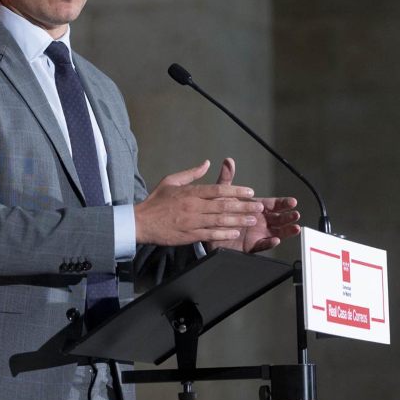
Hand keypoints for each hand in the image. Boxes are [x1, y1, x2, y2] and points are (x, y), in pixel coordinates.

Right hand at [134, 160, 266, 245]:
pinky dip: (224, 234)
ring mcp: (192, 222)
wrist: (141, 222)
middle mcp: (193, 206)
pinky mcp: (189, 235)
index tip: (250, 192)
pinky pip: (210, 234)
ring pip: (220, 220)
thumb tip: (207, 163)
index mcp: (190, 192)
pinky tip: (236, 233)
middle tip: (259, 207)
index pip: (218, 190)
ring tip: (252, 220)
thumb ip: (191, 173)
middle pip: (223, 205)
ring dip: (239, 220)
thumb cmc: (156, 201)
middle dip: (244, 206)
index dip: (236, 191)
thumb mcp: (171, 181)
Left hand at [206, 157, 301, 252]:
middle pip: (278, 218)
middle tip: (296, 214)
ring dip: (286, 230)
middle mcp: (260, 220)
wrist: (208, 229)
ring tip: (296, 228)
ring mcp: (257, 233)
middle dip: (288, 216)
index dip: (284, 203)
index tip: (293, 201)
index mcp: (257, 207)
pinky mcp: (251, 245)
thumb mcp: (223, 194)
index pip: (274, 204)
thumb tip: (228, 161)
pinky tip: (275, 240)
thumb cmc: (219, 210)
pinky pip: (262, 245)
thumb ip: (227, 179)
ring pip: (276, 232)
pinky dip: (269, 243)